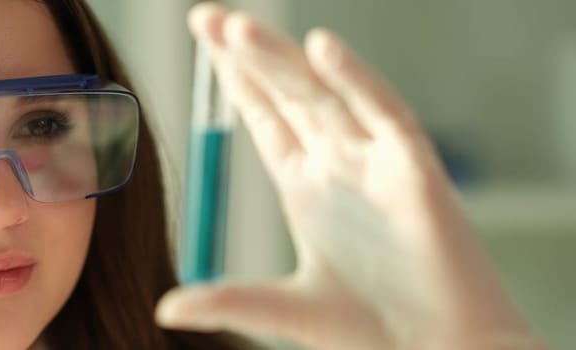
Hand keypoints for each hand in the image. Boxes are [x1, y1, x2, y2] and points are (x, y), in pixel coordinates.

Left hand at [155, 3, 547, 349]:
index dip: (235, 79)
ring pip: (322, 95)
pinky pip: (384, 114)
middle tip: (204, 16)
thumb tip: (164, 308)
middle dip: (245, 55)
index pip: (264, 116)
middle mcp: (337, 164)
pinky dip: (355, 80)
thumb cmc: (375, 331)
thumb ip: (229, 301)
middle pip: (285, 93)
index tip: (204, 38)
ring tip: (236, 27)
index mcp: (305, 186)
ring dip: (281, 60)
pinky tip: (321, 48)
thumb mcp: (285, 310)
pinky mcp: (416, 172)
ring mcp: (375, 163)